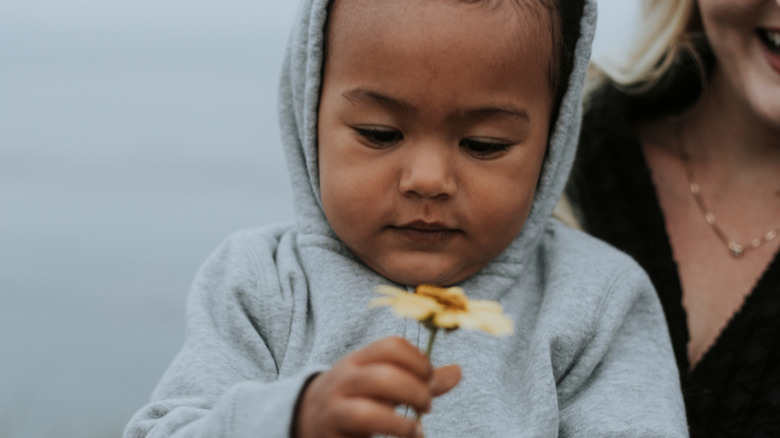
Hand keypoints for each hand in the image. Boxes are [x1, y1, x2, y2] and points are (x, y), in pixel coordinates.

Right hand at [294, 336, 460, 437]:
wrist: (307, 417)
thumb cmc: (356, 397)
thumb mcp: (384, 381)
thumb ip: (419, 379)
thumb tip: (458, 371)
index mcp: (359, 359)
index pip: (390, 346)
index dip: (418, 360)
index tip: (430, 377)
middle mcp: (344, 379)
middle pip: (381, 377)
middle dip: (413, 392)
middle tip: (427, 405)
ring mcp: (334, 408)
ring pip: (365, 412)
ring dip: (400, 423)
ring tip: (416, 430)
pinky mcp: (331, 433)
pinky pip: (359, 433)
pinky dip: (390, 434)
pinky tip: (408, 437)